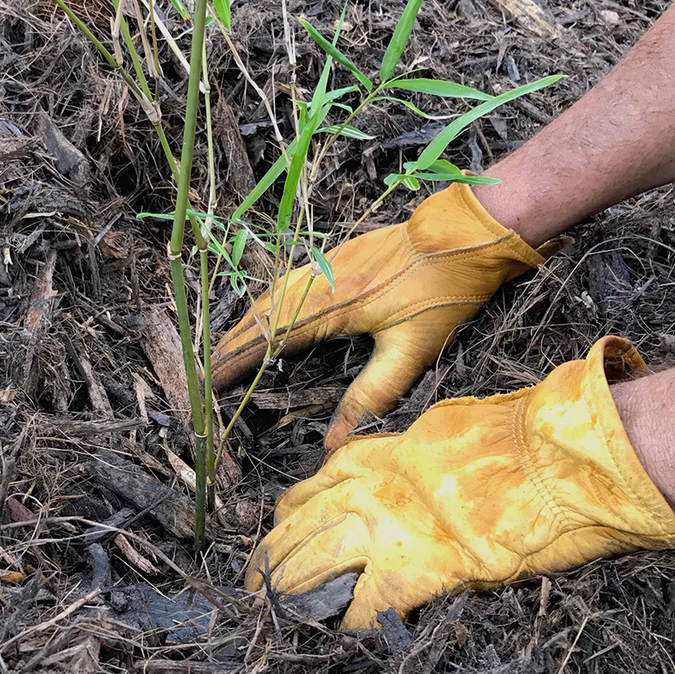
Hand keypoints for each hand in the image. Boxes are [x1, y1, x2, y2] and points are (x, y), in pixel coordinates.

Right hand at [214, 183, 553, 449]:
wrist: (467, 231)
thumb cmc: (443, 292)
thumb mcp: (411, 352)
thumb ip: (371, 395)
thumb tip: (333, 442)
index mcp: (331, 308)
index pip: (270, 339)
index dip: (239, 362)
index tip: (213, 382)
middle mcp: (320, 281)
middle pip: (261, 314)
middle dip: (231, 343)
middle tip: (207, 370)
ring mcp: (327, 262)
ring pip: (271, 293)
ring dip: (245, 321)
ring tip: (226, 344)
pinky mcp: (339, 254)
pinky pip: (287, 279)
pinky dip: (266, 300)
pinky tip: (267, 308)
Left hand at [245, 336, 674, 627]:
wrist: (545, 460)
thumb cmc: (503, 445)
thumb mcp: (431, 440)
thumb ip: (393, 467)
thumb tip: (376, 492)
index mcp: (366, 458)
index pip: (303, 494)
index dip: (283, 523)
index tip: (276, 538)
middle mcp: (361, 490)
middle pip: (295, 532)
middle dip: (271, 563)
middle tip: (255, 587)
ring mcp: (380, 530)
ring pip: (311, 567)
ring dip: (289, 595)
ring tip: (274, 615)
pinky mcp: (409, 569)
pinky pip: (361, 607)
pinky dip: (348, 626)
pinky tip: (339, 638)